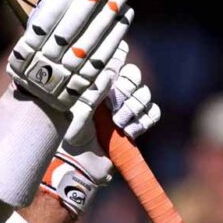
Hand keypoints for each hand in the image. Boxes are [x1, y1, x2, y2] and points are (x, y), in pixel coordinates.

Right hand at [7, 0, 133, 111]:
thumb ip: (41, 21)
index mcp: (27, 50)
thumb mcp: (27, 43)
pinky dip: (115, 36)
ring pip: (90, 42)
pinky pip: (101, 58)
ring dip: (108, 15)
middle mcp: (45, 63)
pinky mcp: (82, 86)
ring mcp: (65, 76)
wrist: (35, 108)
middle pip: (72, 27)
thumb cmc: (33, 66)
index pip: (48, 17)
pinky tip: (125, 15)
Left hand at [40, 41, 160, 215]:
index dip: (119, 60)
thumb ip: (94, 90)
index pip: (115, 59)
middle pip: (133, 74)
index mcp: (95, 82)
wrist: (78, 163)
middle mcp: (111, 91)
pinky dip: (144, 121)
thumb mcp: (77, 109)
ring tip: (118, 124)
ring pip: (144, 94)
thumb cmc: (69, 134)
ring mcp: (124, 107)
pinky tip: (128, 133)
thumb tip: (111, 72)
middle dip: (127, 89)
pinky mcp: (135, 124)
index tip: (113, 73)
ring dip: (134, 109)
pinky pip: (152, 113)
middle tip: (113, 107)